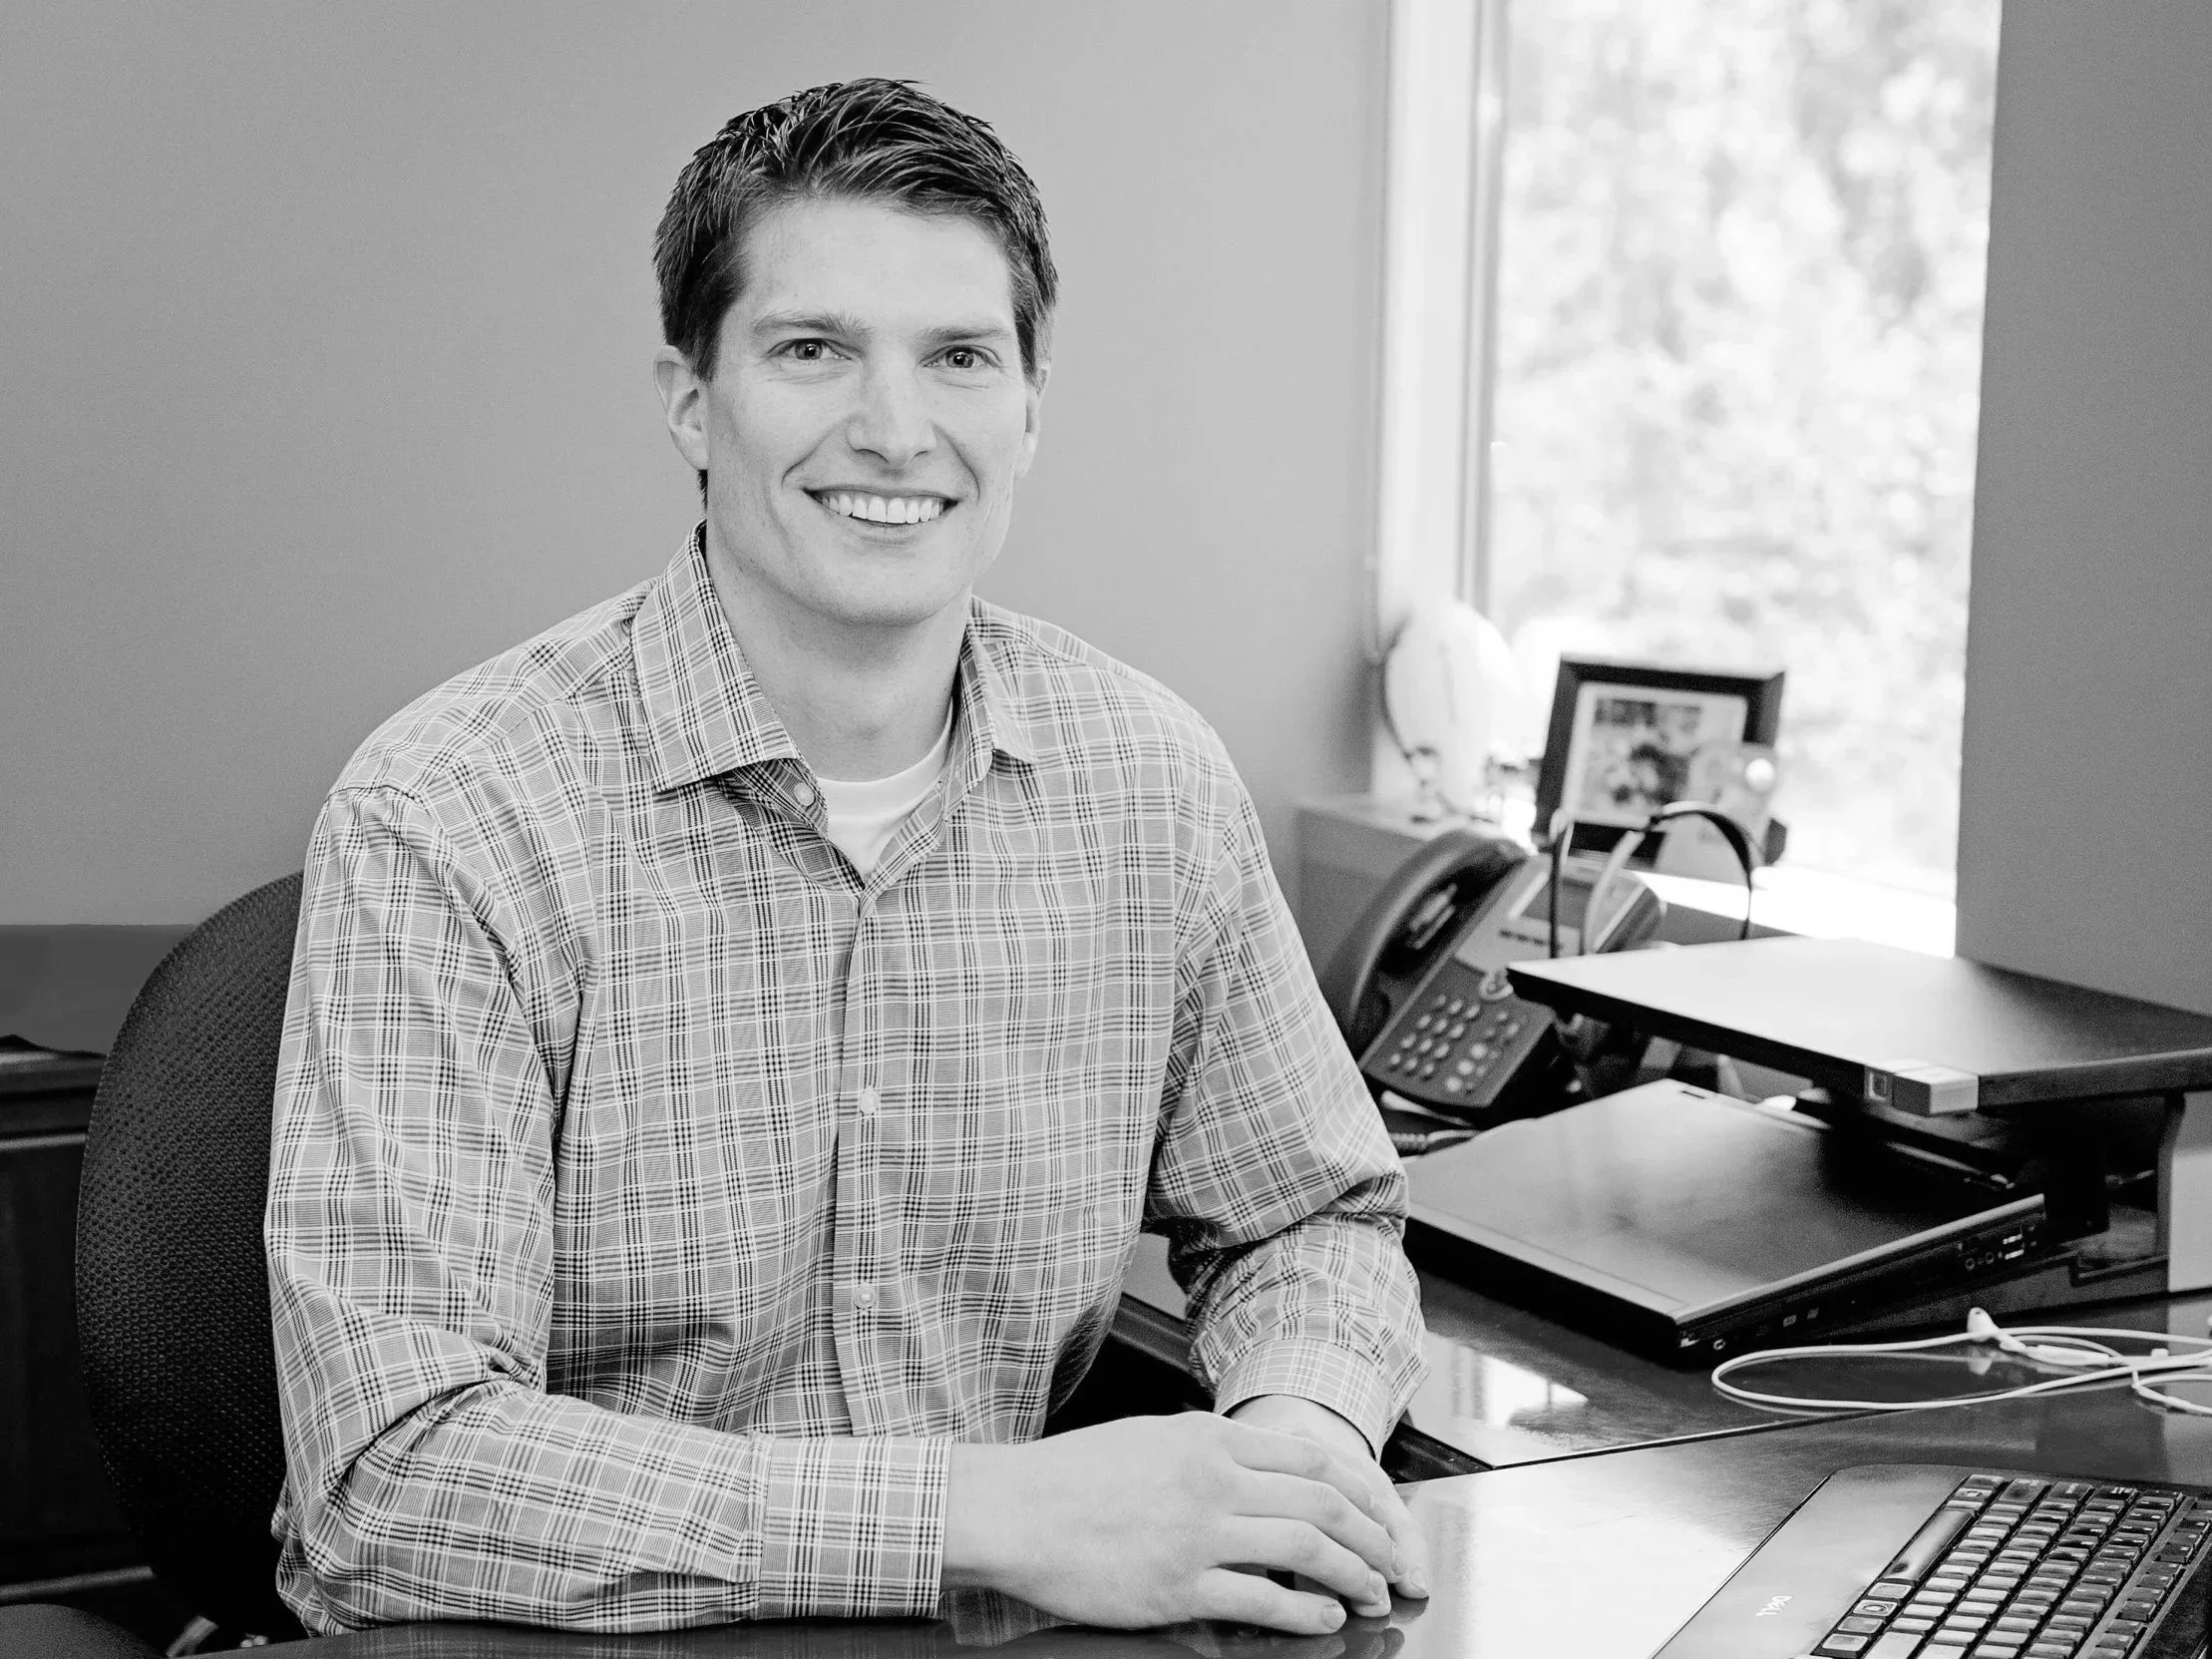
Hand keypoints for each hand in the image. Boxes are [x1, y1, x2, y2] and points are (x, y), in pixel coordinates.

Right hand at [943, 1412, 1413, 1633]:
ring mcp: (1199, 1535)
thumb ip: (1205, 1446)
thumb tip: (1251, 1460)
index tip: (1386, 1515)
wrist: (1014, 1511)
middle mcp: (1214, 1480)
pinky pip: (1262, 1601)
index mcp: (1208, 1438)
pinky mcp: (1177, 1588)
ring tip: (1372, 1594)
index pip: (1314, 1459)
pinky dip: (1305, 1613)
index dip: (1365, 1491)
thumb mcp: (1150, 1436)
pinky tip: (1324, 1619)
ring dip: (1353, 1575)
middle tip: (1396, 1563)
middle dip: (1375, 1538)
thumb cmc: (1072, 1476)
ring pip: (1306, 1551)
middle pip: (1325, 1505)